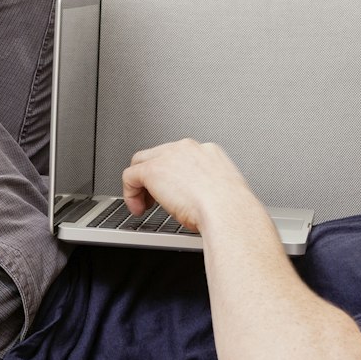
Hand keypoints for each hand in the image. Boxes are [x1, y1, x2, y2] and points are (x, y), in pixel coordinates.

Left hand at [121, 139, 255, 233]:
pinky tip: (138, 208)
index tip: (172, 192)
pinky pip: (130, 176)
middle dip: (153, 177)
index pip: (179, 156)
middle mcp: (187, 148)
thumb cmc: (230, 209)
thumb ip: (208, 188)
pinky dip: (130, 194)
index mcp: (208, 151)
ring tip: (144, 205)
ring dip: (140, 185)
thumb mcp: (223, 193)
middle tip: (154, 199)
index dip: (171, 175)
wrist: (228, 211)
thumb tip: (200, 201)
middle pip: (158, 155)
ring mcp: (169, 156)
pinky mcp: (153, 170)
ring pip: (141, 162)